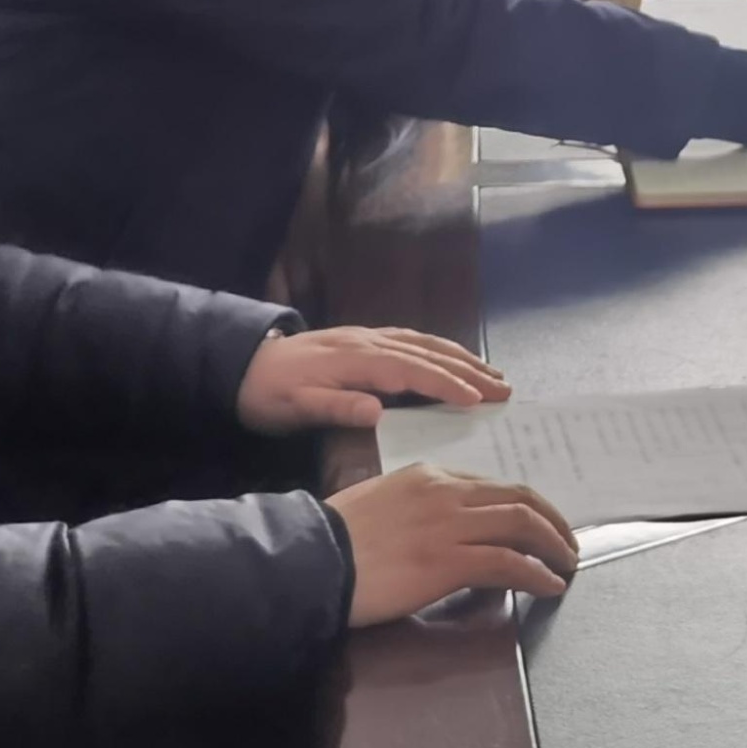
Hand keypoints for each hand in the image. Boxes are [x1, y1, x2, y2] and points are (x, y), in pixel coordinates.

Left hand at [239, 325, 509, 433]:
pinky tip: (457, 360)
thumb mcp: (294, 408)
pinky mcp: (366, 339)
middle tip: (504, 390)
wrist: (241, 366)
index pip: (410, 371)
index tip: (477, 400)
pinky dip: (442, 350)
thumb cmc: (268, 395)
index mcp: (355, 360)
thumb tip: (378, 411)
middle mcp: (369, 342)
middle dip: (469, 370)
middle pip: (427, 353)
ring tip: (494, 376)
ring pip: (425, 343)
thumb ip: (336, 407)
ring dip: (463, 358)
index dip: (445, 385)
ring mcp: (369, 337)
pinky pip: (414, 340)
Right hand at [327, 466, 576, 623]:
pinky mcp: (448, 562)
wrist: (309, 559)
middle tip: (566, 544)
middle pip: (519, 499)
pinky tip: (550, 585)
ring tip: (566, 566)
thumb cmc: (333, 538)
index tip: (537, 524)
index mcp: (428, 475)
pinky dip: (538, 573)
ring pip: (522, 525)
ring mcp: (449, 526)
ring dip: (554, 547)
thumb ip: (418, 507)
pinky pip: (509, 563)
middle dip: (551, 522)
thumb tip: (445, 530)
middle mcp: (445, 493)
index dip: (523, 505)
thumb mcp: (380, 502)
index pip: (491, 485)